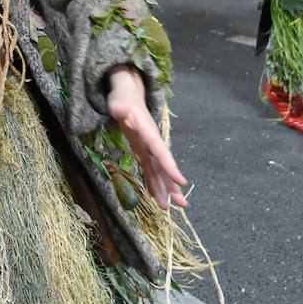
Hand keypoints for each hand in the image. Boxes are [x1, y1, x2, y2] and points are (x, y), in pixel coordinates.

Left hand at [105, 68, 188, 209]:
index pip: (162, 153)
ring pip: (159, 172)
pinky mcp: (142, 152)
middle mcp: (152, 144)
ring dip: (164, 190)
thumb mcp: (119, 103)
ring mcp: (148, 149)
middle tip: (183, 204)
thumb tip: (122, 111)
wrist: (127, 95)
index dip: (171, 168)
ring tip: (169, 208)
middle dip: (173, 185)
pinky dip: (152, 184)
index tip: (182, 182)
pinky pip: (150, 171)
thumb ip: (121, 108)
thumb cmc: (122, 99)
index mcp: (149, 134)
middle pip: (165, 167)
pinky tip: (156, 197)